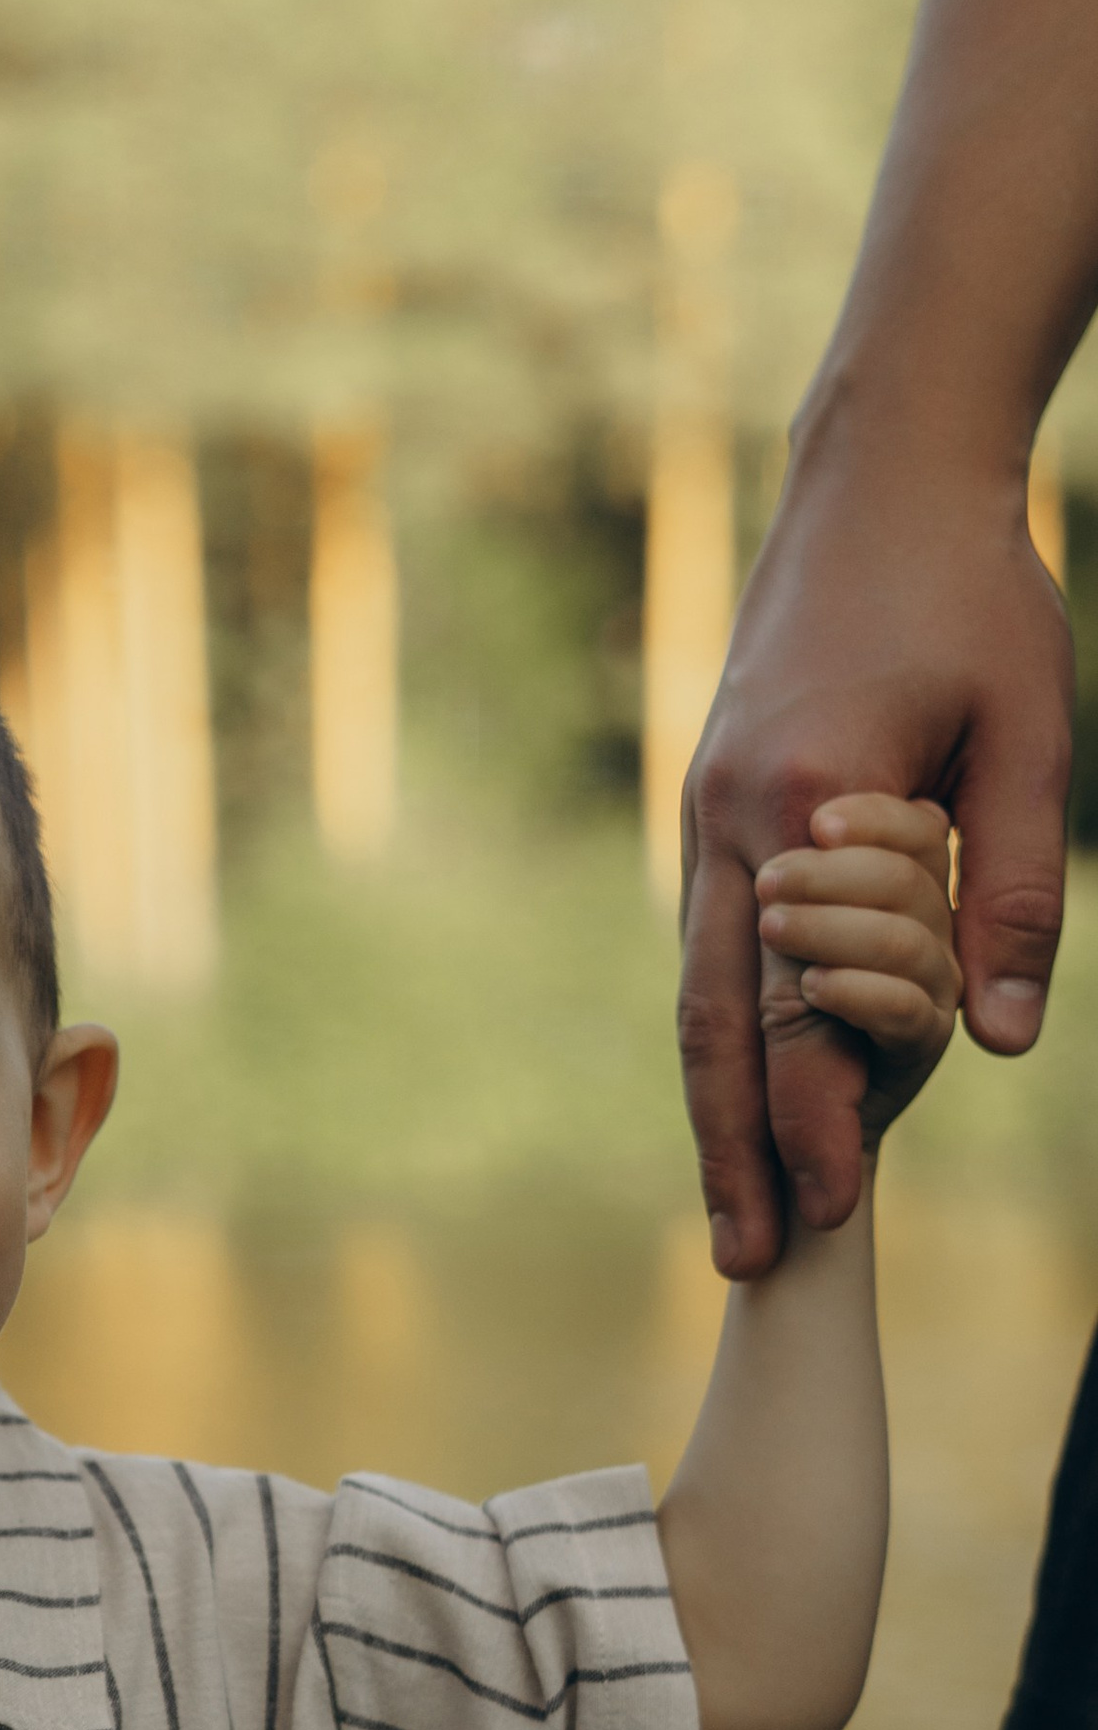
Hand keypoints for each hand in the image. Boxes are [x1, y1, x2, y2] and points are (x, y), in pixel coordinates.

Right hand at [679, 436, 1068, 1274]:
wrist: (881, 471)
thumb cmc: (973, 590)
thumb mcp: (1031, 734)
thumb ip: (1015, 890)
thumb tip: (1004, 1040)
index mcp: (810, 806)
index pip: (806, 998)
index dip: (820, 1112)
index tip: (834, 1210)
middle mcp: (731, 821)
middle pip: (715, 1022)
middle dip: (734, 1146)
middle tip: (745, 1259)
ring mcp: (704, 811)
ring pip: (698, 989)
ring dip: (713, 1103)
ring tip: (733, 1200)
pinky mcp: (711, 798)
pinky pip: (708, 940)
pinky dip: (721, 1027)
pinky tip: (740, 1084)